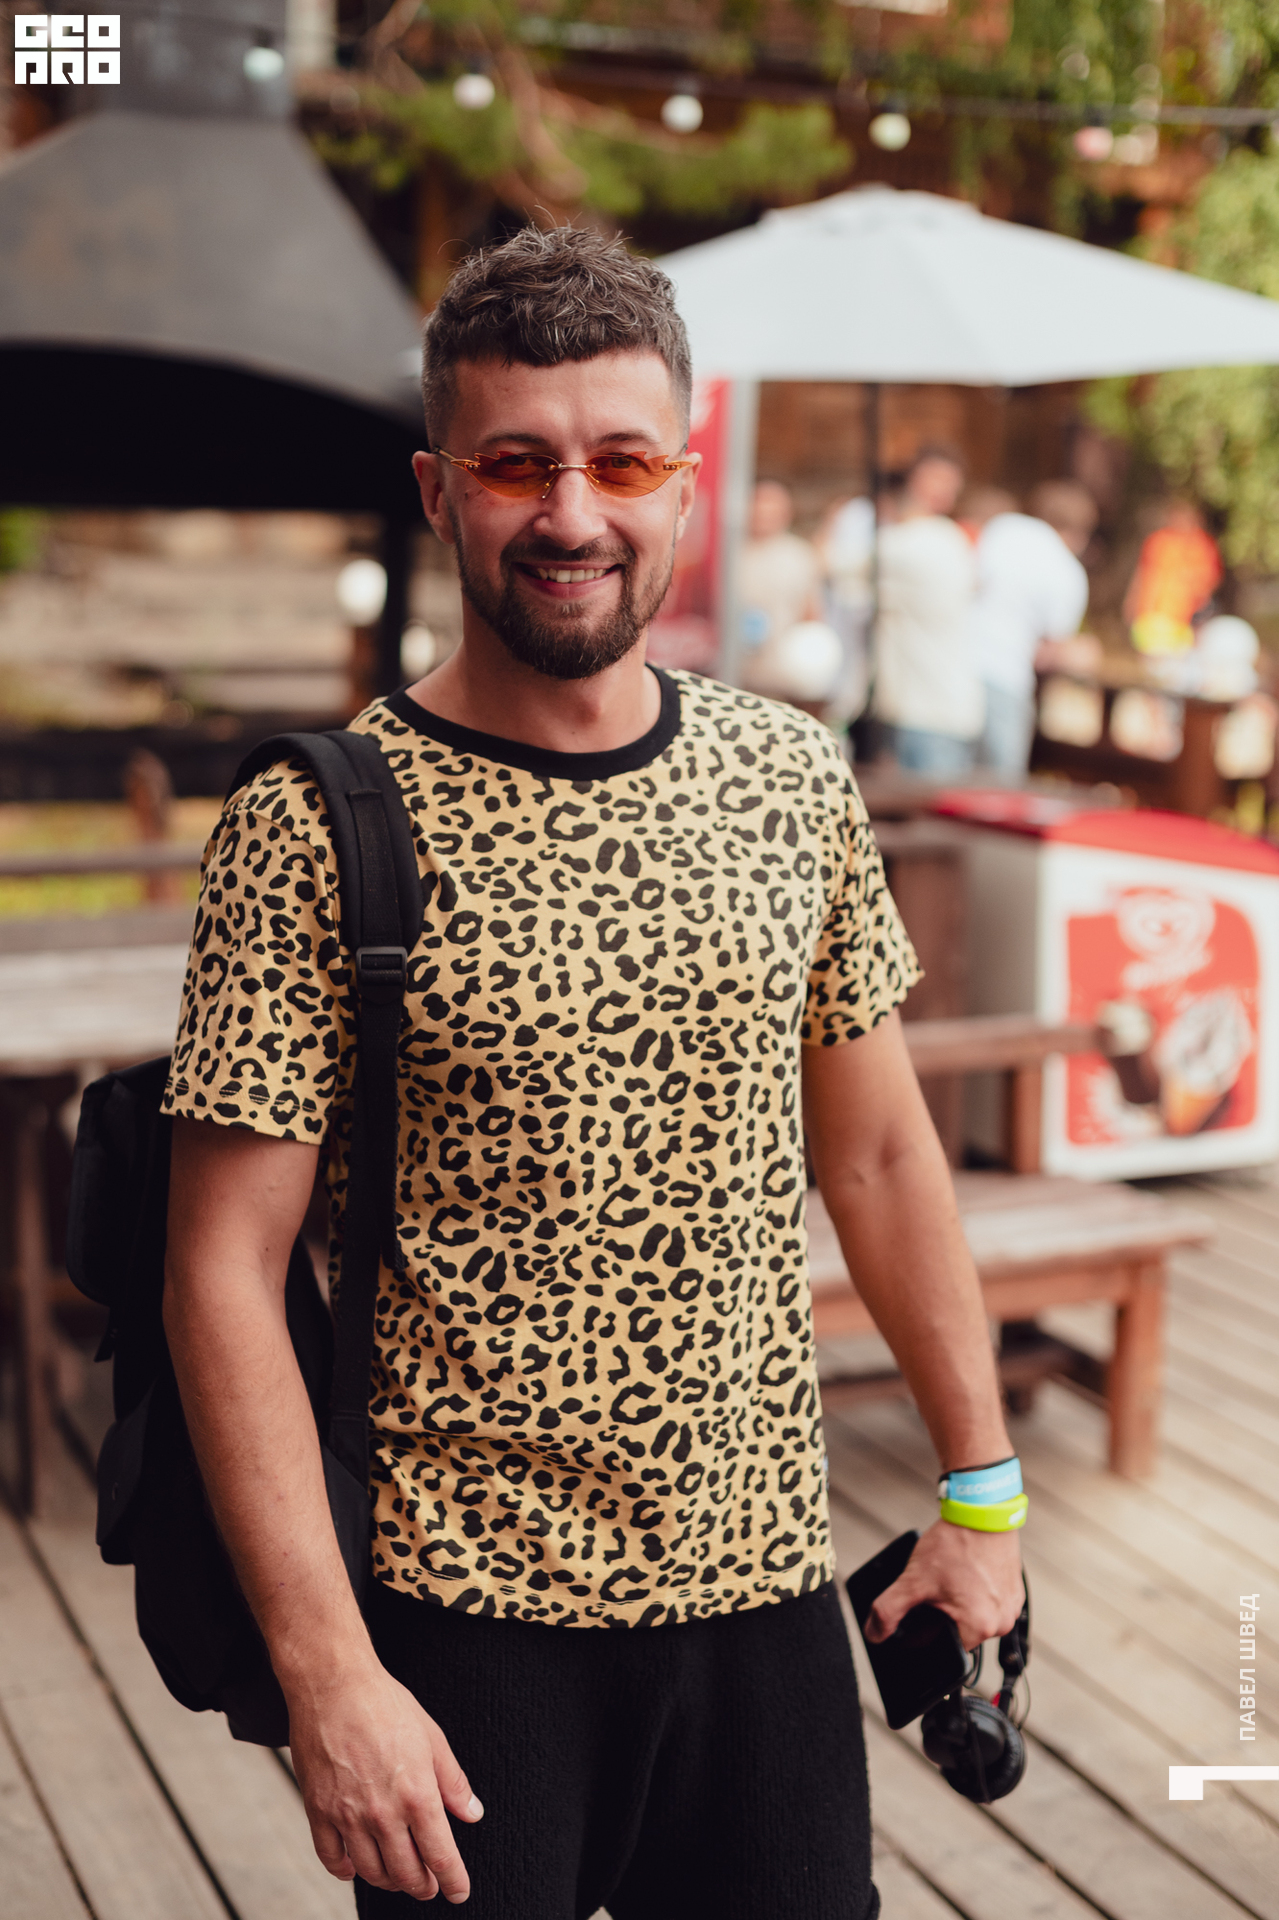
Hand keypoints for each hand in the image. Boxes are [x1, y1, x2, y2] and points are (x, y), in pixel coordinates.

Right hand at [288, 1661, 482, 1903]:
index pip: (440, 1856)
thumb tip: (473, 1814)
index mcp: (417, 1795)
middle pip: (406, 1872)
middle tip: (429, 1885)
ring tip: (398, 1875)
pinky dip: (346, 1871)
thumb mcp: (433, 1738)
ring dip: (389, 1880)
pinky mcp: (318, 1811)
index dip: (453, 1881)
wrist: (334, 1685)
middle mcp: (383, 1813)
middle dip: (423, 1885)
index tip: (459, 1893)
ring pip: (371, 1872)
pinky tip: (355, 1867)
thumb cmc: (386, 1705)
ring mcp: (347, 1816)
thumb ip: (453, 1782)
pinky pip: (332, 1859)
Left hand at [866, 1521, 1022, 1650]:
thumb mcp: (913, 1580)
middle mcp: (1002, 1623)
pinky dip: (976, 1592)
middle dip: (945, 1613)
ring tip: (953, 1575)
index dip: (928, 1629)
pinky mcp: (1016, 1591)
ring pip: (976, 1616)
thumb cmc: (954, 1544)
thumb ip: (888, 1611)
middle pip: (962, 1632)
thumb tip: (874, 1634)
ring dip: (961, 1602)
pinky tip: (966, 1571)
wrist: (982, 1509)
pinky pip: (990, 1602)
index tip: (926, 1604)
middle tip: (939, 1585)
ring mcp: (1012, 1607)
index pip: (946, 1648)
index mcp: (980, 1627)